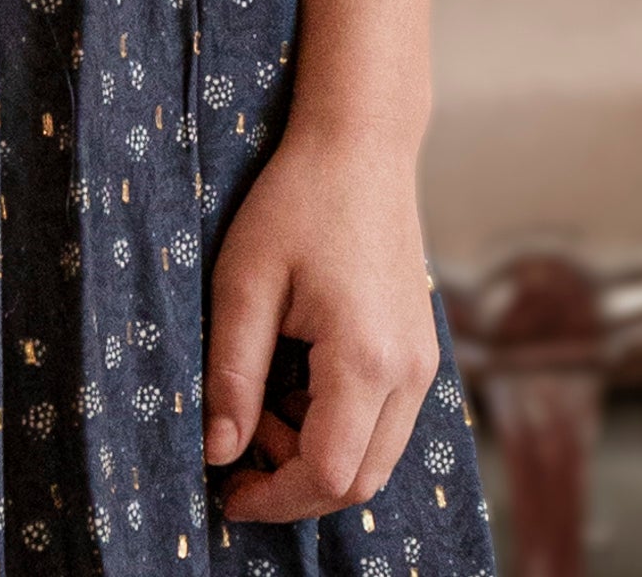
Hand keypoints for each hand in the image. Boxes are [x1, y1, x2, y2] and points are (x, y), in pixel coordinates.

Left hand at [202, 118, 440, 523]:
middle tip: (240, 441)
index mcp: (366, 359)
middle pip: (359, 481)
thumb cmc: (297, 199)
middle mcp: (409, 372)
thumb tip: (219, 452)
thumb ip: (232, 374)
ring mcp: (422, 362)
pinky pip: (385, 421)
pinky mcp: (419, 349)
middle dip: (294, 482)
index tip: (227, 491)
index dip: (274, 498)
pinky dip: (339, 425)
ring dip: (317, 452)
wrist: (361, 143)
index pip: (328, 474)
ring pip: (376, 456)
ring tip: (264, 396)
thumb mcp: (244, 281)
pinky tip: (297, 377)